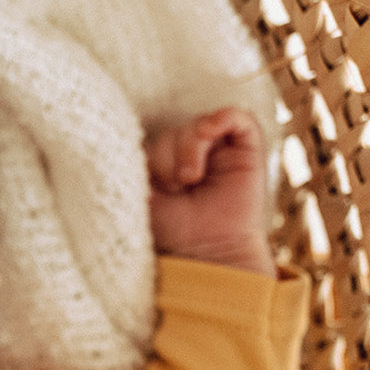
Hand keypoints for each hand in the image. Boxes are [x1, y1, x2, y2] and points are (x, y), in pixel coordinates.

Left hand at [145, 107, 275, 276]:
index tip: (150, 185)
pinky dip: (223, 117)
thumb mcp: (140, 193)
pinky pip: (239, 118)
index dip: (150, 156)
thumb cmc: (172, 229)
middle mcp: (193, 153)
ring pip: (199, 125)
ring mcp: (221, 150)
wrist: (207, 251)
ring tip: (190, 179)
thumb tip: (121, 132)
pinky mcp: (247, 150)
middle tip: (174, 187)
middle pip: (173, 130)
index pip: (152, 135)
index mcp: (166, 161)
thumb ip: (132, 163)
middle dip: (166, 158)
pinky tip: (208, 131)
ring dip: (188, 149)